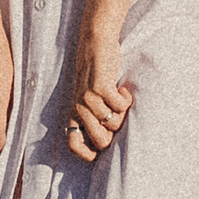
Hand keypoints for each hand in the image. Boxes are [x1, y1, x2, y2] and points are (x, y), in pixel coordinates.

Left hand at [63, 19, 131, 162]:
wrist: (95, 44)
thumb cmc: (96, 74)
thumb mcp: (88, 96)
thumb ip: (93, 116)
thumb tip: (107, 139)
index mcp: (73, 112)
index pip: (72, 144)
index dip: (85, 154)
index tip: (98, 154)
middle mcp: (78, 108)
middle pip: (101, 141)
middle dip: (115, 132)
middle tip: (117, 115)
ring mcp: (88, 98)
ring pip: (114, 123)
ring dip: (123, 112)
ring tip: (119, 98)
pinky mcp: (100, 88)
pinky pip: (120, 107)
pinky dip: (126, 100)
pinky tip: (123, 90)